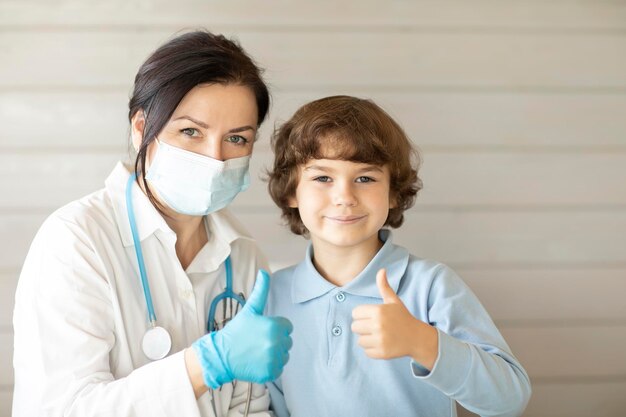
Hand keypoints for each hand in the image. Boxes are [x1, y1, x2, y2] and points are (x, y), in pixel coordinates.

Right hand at [192, 270, 292, 387]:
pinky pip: (279, 368)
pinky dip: (270, 367)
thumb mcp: (250, 310)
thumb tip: (264, 271)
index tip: (262, 330)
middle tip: (257, 341)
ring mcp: (274, 359)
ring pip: (284, 355)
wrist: (221, 355)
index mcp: (274, 326)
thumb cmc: (236, 331)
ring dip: (274, 354)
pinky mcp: (271, 372)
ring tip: (257, 352)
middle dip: (276, 341)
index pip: (287, 327)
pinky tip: (257, 362)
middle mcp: (277, 343)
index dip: (276, 327)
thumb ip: (260, 291)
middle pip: (287, 341)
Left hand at [351, 269, 437, 368]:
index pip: (355, 313)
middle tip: (376, 327)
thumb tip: (381, 270)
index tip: (373, 316)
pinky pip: (366, 351)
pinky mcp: (381, 353)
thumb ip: (384, 287)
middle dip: (363, 327)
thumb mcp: (394, 301)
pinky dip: (372, 349)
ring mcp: (380, 340)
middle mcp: (378, 325)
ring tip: (380, 335)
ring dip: (367, 339)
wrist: (417, 337)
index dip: (363, 315)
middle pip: (355, 327)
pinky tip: (383, 344)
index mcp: (378, 311)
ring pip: (360, 340)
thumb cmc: (403, 317)